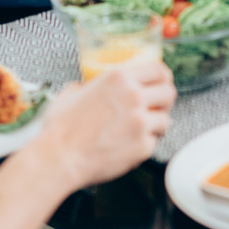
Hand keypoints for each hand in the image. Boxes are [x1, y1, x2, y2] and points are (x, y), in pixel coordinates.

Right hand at [41, 63, 175, 188]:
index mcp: (119, 78)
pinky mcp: (143, 146)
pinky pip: (154, 142)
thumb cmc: (61, 129)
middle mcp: (134, 97)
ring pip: (165, 120)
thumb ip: (90, 86)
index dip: (163, 78)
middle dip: (164, 101)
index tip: (161, 84)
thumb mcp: (72, 92)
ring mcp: (140, 122)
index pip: (158, 70)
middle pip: (169, 93)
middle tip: (156, 108)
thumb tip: (90, 87)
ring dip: (155, 125)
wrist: (59, 158)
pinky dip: (144, 145)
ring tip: (139, 130)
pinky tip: (128, 145)